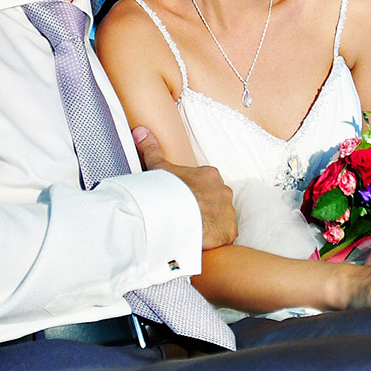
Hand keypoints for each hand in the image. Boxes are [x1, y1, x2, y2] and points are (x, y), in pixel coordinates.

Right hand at [133, 126, 236, 248]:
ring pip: (220, 217)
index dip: (192, 192)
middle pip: (214, 200)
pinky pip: (224, 234)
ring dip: (209, 223)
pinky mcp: (228, 231)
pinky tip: (200, 239)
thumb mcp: (158, 168)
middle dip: (202, 208)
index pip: (205, 184)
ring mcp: (228, 212)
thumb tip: (141, 131)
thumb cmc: (166, 191)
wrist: (173, 216)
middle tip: (185, 216)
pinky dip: (214, 238)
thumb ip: (152, 149)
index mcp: (210, 175)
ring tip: (191, 229)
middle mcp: (223, 191)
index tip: (181, 200)